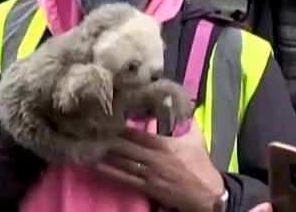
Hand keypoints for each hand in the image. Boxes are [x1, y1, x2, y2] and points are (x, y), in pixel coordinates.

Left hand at [96, 124, 224, 210]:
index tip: (108, 118)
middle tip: (91, 130)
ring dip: (104, 154)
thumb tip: (180, 102)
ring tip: (88, 145)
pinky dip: (110, 172)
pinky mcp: (147, 188)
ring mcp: (148, 175)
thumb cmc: (200, 164)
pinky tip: (96, 166)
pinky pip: (125, 179)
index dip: (121, 127)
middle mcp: (153, 160)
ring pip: (122, 163)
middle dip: (108, 139)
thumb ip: (186, 120)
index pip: (137, 134)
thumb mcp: (196, 138)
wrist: (206, 194)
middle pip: (125, 147)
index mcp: (164, 145)